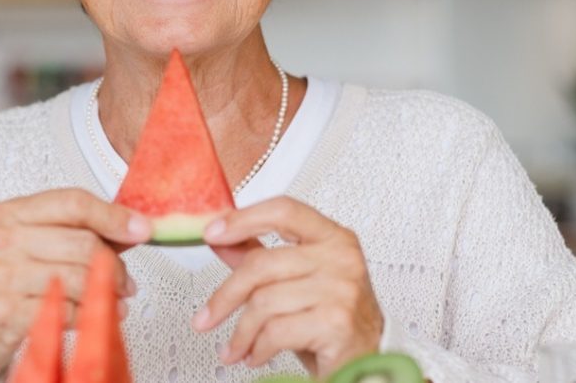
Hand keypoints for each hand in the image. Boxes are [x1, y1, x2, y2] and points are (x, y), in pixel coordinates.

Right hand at [0, 188, 150, 376]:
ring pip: (79, 277)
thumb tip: (131, 227)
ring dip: (107, 291)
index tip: (142, 228)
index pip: (74, 202)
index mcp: (10, 212)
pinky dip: (88, 315)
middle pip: (83, 242)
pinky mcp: (6, 312)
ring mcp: (1, 274)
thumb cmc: (0, 282)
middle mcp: (2, 238)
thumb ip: (74, 232)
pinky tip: (94, 315)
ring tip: (116, 299)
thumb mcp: (28, 244)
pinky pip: (67, 310)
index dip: (114, 215)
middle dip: (114, 264)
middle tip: (127, 281)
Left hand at [192, 196, 382, 377]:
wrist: (369, 365)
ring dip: (241, 332)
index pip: (283, 211)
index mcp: (333, 237)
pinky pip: (276, 331)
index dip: (243, 218)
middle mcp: (341, 258)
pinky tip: (256, 354)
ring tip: (235, 347)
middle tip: (206, 317)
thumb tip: (220, 238)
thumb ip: (259, 255)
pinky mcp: (337, 323)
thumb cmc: (332, 321)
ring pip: (264, 301)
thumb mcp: (295, 282)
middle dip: (226, 295)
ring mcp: (342, 289)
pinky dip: (257, 348)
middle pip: (263, 263)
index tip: (211, 232)